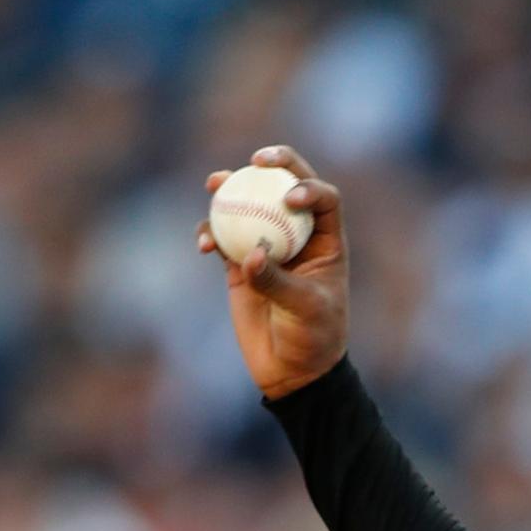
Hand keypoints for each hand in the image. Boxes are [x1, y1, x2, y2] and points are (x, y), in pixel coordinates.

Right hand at [197, 145, 348, 399]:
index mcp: (326, 241)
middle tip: (255, 160)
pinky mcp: (239, 263)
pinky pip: (222, 237)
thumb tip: (247, 253)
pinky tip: (204, 242)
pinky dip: (211, 233)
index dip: (309, 186)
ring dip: (231, 190)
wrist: (291, 370)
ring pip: (248, 205)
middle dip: (272, 165)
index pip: (324, 199)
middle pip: (284, 187)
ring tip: (214, 185)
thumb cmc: (313, 339)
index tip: (290, 197)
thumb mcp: (304, 311)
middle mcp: (297, 235)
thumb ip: (277, 281)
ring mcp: (266, 245)